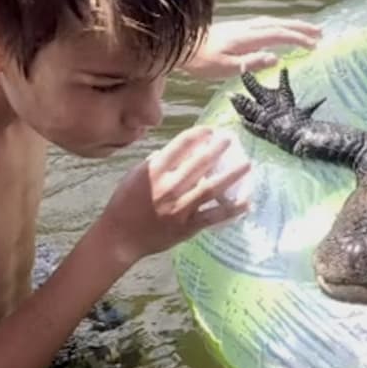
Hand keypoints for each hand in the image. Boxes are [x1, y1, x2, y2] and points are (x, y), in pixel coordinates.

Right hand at [98, 126, 251, 264]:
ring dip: (231, 176)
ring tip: (246, 165)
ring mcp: (180, 208)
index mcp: (154, 171)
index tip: (210, 130)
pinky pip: (213, 216)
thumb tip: (178, 151)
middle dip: (218, 149)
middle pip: (199, 163)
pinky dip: (231, 210)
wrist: (120, 237)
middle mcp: (169, 187)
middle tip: (231, 139)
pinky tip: (246, 202)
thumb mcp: (135, 175)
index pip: (181, 146)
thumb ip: (156, 162)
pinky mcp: (187, 227)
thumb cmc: (125, 204)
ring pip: (211, 188)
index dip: (199, 135)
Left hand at [181, 16, 321, 79]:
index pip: (278, 35)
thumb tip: (275, 59)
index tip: (314, 44)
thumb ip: (250, 63)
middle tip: (320, 33)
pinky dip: (279, 26)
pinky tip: (281, 31)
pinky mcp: (237, 29)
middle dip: (300, 28)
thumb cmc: (201, 61)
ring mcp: (242, 26)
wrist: (181, 46)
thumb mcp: (225, 68)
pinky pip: (265, 24)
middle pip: (279, 24)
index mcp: (246, 37)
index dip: (297, 38)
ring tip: (308, 31)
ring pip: (272, 22)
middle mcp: (246, 28)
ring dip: (292, 25)